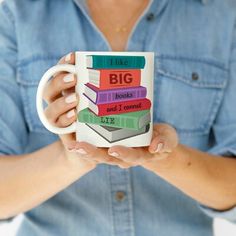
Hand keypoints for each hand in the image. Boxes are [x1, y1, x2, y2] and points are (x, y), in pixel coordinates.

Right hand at [42, 52, 96, 169]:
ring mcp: (59, 120)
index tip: (73, 56)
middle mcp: (59, 104)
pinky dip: (66, 121)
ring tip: (75, 100)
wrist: (97, 146)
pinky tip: (75, 118)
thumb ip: (105, 87)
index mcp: (66, 93)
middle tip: (74, 78)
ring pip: (50, 111)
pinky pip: (59, 127)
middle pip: (49, 90)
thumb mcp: (103, 101)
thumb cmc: (102, 119)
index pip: (59, 75)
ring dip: (60, 104)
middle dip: (59, 82)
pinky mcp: (64, 134)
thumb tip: (119, 65)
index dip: (63, 65)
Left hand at [67, 123, 178, 168]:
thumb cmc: (162, 139)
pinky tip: (72, 134)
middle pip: (106, 157)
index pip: (131, 157)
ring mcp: (114, 150)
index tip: (114, 149)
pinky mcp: (108, 142)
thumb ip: (165, 142)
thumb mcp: (169, 139)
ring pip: (96, 153)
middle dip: (92, 153)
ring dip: (83, 149)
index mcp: (139, 155)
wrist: (154, 140)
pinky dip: (83, 140)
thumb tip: (156, 146)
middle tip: (78, 147)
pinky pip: (94, 143)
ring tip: (69, 143)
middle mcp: (123, 156)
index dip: (123, 154)